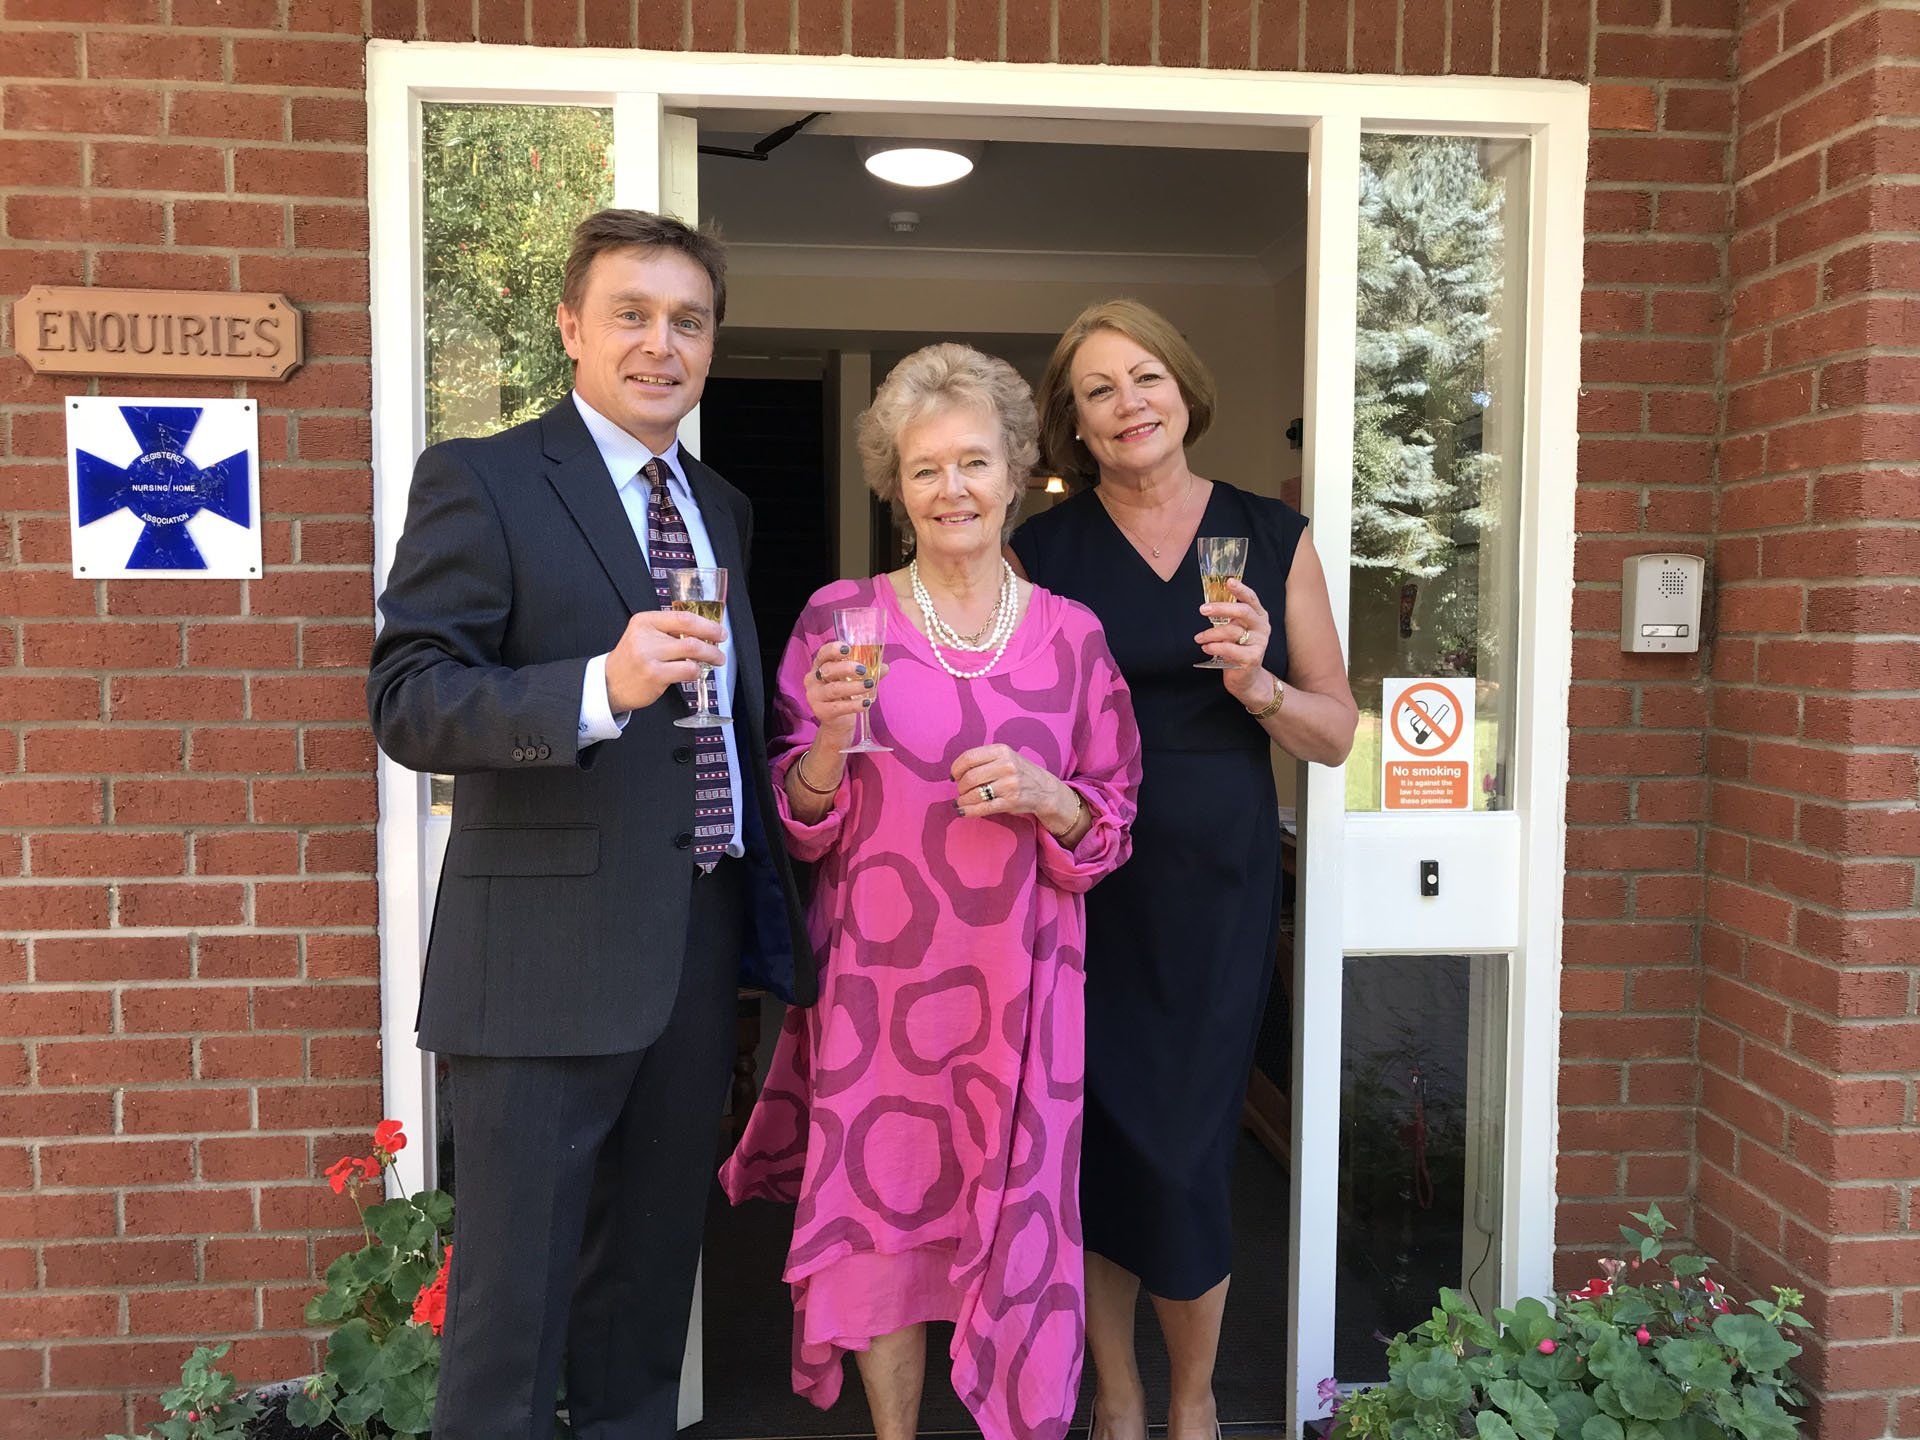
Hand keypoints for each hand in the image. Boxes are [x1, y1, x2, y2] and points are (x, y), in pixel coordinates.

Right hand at [604, 610, 724, 710]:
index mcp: (645, 621)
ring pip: (692, 651)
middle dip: (713, 643)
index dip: (707, 624)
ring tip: (715, 661)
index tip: (719, 631)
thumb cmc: (632, 660)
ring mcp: (649, 656)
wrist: (609, 683)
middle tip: (720, 650)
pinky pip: (687, 670)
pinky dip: (696, 671)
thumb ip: (668, 631)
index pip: (683, 617)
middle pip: (691, 635)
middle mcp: (645, 636)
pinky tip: (694, 673)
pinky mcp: (654, 675)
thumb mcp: (644, 636)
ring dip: (710, 657)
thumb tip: (703, 631)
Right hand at [801, 641, 879, 746]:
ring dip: (853, 686)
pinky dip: (854, 705)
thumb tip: (885, 667)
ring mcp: (815, 696)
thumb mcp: (854, 680)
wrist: (837, 723)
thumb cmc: (844, 695)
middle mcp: (813, 680)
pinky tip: (866, 703)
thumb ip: (867, 672)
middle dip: (846, 668)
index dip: (834, 649)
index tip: (848, 649)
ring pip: (834, 689)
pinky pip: (838, 707)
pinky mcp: (821, 712)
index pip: (823, 653)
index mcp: (820, 666)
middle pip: (828, 670)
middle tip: (863, 670)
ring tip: (869, 685)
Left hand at [951, 744, 1071, 827]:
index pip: (969, 757)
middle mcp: (1006, 766)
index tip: (954, 776)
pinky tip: (963, 811)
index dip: (956, 768)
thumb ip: (983, 759)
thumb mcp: (1005, 757)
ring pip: (975, 794)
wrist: (1044, 789)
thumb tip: (956, 772)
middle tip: (961, 790)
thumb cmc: (1018, 772)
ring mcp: (1010, 785)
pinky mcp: (1011, 802)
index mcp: (1002, 751)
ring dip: (963, 800)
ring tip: (962, 801)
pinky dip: (969, 811)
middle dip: (960, 786)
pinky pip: (983, 808)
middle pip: (970, 777)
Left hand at [1196, 577, 1274, 703]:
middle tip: (1202, 609)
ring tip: (1199, 638)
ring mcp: (1260, 643)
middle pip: (1243, 611)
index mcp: (1259, 615)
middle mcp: (1262, 627)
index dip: (1240, 589)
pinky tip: (1206, 647)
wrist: (1245, 678)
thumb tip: (1209, 603)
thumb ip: (1228, 616)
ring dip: (1211, 633)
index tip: (1228, 581)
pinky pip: (1230, 648)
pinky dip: (1215, 647)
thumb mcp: (1234, 629)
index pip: (1251, 598)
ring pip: (1233, 631)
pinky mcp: (1253, 658)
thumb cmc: (1237, 649)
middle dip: (1221, 608)